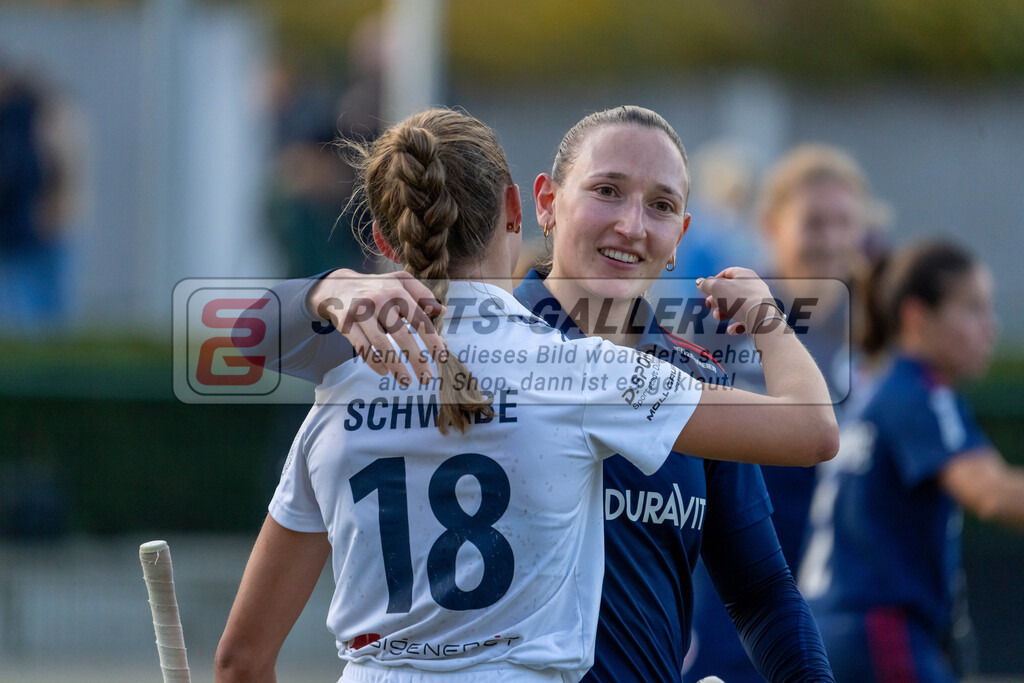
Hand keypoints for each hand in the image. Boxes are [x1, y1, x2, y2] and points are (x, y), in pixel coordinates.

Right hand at [310, 269, 445, 384]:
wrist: (337, 285)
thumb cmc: (376, 287)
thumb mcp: (399, 281)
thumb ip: (422, 293)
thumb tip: (442, 310)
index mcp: (397, 291)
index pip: (420, 319)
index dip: (432, 341)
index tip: (440, 358)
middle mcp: (380, 300)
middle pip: (403, 335)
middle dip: (417, 360)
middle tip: (427, 379)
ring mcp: (362, 312)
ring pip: (381, 344)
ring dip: (396, 366)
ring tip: (406, 381)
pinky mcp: (346, 322)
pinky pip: (361, 347)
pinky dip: (374, 361)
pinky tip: (384, 372)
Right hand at [696, 267, 774, 334]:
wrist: (760, 318)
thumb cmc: (741, 299)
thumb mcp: (717, 288)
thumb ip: (706, 284)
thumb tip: (700, 282)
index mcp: (745, 275)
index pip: (727, 273)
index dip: (715, 281)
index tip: (708, 289)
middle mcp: (754, 286)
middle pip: (731, 291)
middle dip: (718, 300)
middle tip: (711, 305)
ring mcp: (758, 302)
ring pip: (737, 306)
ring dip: (724, 313)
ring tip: (719, 317)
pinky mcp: (761, 316)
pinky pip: (746, 320)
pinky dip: (737, 324)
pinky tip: (732, 329)